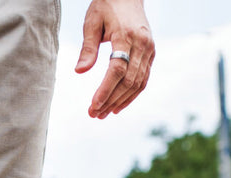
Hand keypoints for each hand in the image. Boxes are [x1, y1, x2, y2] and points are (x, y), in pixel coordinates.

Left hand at [74, 0, 153, 118]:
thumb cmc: (106, 6)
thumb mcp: (92, 23)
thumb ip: (88, 48)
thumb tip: (79, 72)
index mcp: (126, 35)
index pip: (117, 70)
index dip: (105, 90)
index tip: (93, 105)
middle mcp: (142, 44)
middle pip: (128, 81)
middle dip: (110, 100)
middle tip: (94, 114)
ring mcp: (149, 49)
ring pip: (138, 83)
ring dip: (120, 101)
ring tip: (104, 113)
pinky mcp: (151, 53)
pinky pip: (143, 79)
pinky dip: (131, 94)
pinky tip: (118, 105)